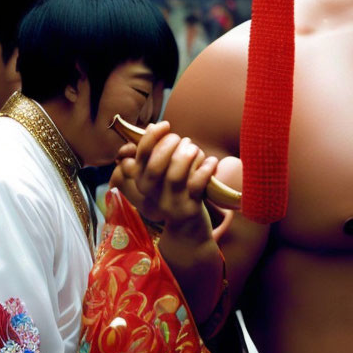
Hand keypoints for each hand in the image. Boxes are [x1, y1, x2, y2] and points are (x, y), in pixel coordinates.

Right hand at [112, 121, 218, 237]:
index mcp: (142, 181)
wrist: (187, 229)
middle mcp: (153, 193)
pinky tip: (212, 161)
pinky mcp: (190, 208)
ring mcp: (171, 202)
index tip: (165, 124)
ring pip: (175, 176)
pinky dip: (206, 170)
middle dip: (170, 146)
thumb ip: (154, 153)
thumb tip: (151, 126)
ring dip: (187, 156)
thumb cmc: (176, 191)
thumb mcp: (161, 175)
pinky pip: (197, 186)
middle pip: (155, 166)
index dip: (151, 137)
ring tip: (195, 150)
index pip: (140, 157)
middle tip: (183, 140)